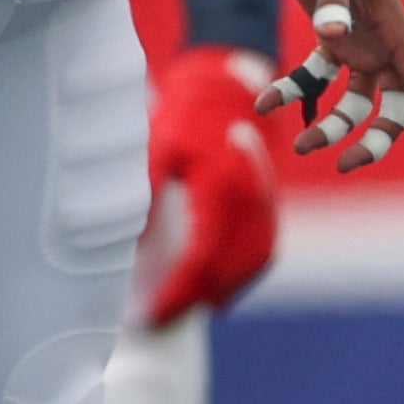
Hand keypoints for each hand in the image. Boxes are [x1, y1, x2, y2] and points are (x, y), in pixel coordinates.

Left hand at [140, 46, 283, 323]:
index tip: (155, 310)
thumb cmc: (184, 118)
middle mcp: (251, 195)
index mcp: (222, 183)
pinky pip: (265, 248)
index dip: (180, 288)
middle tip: (163, 316)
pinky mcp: (269, 201)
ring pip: (255, 259)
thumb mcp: (156, 148)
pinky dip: (245, 274)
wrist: (225, 88)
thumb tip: (134, 242)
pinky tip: (220, 291)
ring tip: (191, 308)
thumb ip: (146, 194)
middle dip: (199, 295)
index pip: (203, 254)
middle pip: (231, 264)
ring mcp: (266, 199)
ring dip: (226, 289)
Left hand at [261, 0, 403, 170]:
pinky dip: (294, 93)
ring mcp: (359, 48)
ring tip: (302, 146)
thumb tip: (330, 36)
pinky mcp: (331, 45)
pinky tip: (266, 103)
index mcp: (397, 32)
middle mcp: (384, 47)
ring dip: (333, 128)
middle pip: (395, 107)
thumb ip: (333, 2)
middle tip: (346, 165)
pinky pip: (317, 81)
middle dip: (376, 140)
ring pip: (358, 104)